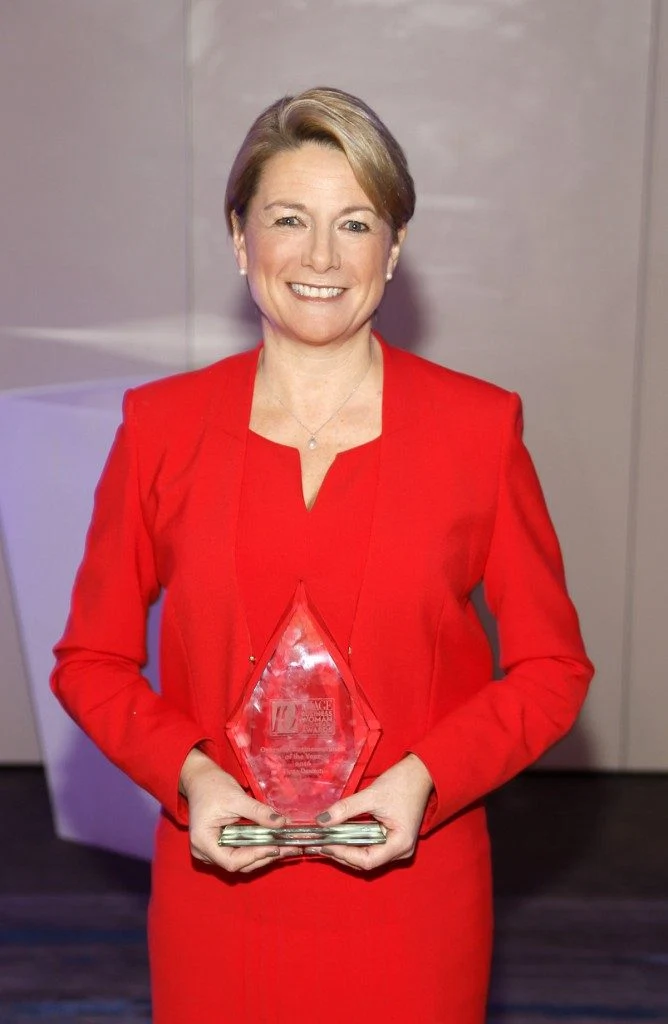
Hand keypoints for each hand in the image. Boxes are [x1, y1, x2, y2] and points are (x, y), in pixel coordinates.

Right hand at [179, 748, 297, 873]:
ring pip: (241, 862)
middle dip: (265, 856)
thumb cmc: (212, 786)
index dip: (255, 856)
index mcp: (203, 841)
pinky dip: (257, 849)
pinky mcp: (220, 847)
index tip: (276, 847)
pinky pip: (240, 853)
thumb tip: (282, 823)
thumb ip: (258, 812)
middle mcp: (205, 852)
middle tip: (290, 849)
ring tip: (287, 848)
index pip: (232, 861)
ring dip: (264, 855)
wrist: (200, 780)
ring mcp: (212, 851)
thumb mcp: (236, 798)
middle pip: (239, 864)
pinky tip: (274, 844)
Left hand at [313, 753, 432, 870]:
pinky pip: (370, 846)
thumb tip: (322, 820)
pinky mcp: (392, 839)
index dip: (343, 854)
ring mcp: (397, 846)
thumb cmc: (401, 783)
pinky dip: (354, 842)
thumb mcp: (371, 795)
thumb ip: (346, 808)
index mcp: (400, 844)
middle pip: (366, 861)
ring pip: (367, 855)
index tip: (324, 844)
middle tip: (318, 844)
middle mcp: (400, 851)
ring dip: (346, 849)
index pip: (366, 860)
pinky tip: (339, 836)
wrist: (420, 773)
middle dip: (342, 853)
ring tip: (325, 841)